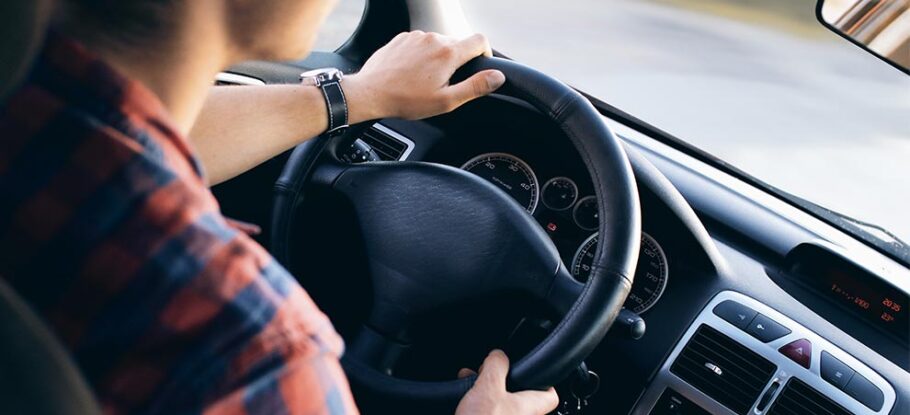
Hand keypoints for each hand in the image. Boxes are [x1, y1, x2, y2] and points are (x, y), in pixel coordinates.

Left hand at [343, 31, 505, 120]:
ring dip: (438, 58)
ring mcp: (416, 36)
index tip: (479, 67)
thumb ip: (475, 87)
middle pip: (458, 43)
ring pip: (438, 43)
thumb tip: (497, 77)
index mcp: (448, 53)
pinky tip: (411, 73)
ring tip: (425, 80)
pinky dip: (421, 55)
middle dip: (457, 61)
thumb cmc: (406, 100)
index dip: (485, 54)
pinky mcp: (402, 38)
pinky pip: (420, 43)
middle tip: (445, 84)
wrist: (370, 93)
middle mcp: (434, 38)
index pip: (480, 41)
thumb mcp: (446, 101)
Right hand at [455, 350, 559, 414]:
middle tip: (489, 372)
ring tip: (470, 381)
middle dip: (501, 380)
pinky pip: (486, 411)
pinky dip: (476, 403)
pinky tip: (462, 397)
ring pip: (500, 403)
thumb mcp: (488, 387)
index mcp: (529, 408)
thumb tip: (499, 355)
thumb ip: (496, 367)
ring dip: (485, 390)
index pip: (550, 395)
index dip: (544, 380)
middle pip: (520, 395)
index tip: (531, 369)